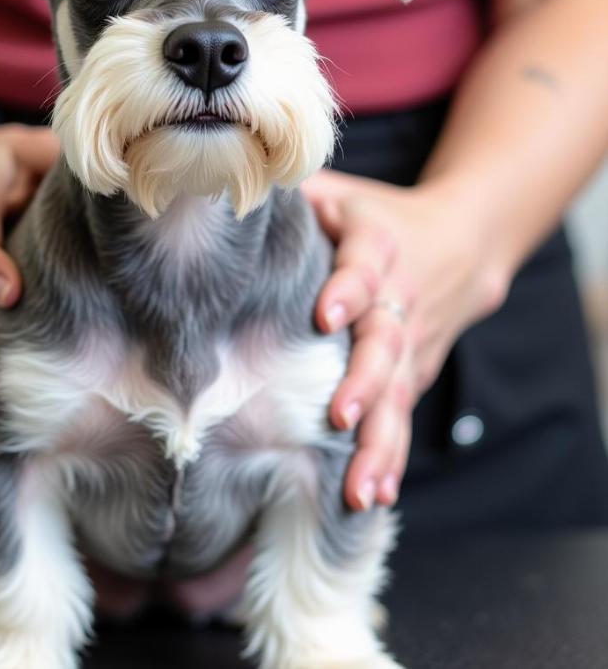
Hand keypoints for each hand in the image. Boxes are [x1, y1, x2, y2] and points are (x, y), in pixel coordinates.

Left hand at [302, 170, 509, 510]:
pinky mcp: (416, 372)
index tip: (325, 313)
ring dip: (380, 440)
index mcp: (376, 243)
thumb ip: (293, 192)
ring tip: (358, 485)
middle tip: (339, 415)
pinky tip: (372, 495)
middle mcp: (398, 296)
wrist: (460, 241)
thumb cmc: (374, 215)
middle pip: (387, 341)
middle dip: (365, 380)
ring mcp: (412, 341)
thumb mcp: (337, 190)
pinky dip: (391, 457)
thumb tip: (224, 188)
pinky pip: (403, 416)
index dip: (349, 287)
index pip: (365, 264)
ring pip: (399, 393)